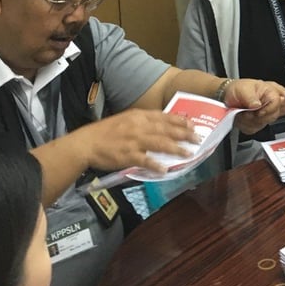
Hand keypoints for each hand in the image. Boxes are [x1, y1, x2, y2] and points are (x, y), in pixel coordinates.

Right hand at [77, 108, 198, 172]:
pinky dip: (155, 165)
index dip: (179, 121)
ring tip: (188, 154)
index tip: (192, 125)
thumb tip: (162, 126)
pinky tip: (165, 169)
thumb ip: (143, 122)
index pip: (163, 117)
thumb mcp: (126, 119)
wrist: (86, 143)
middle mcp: (138, 126)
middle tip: (197, 139)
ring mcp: (134, 141)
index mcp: (138, 116)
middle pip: (166, 130)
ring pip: (160, 144)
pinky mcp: (127, 156)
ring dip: (176, 149)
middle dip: (184, 135)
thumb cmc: (106, 132)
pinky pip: (144, 160)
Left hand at [228, 79, 284, 134]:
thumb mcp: (243, 89)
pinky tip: (243, 117)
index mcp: (272, 91)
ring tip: (243, 111)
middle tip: (247, 109)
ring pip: (262, 124)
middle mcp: (272, 103)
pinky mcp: (260, 122)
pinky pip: (255, 129)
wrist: (228, 96)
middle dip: (257, 115)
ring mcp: (266, 114)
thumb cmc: (238, 89)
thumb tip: (257, 105)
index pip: (279, 102)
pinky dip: (246, 125)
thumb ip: (250, 97)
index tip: (257, 109)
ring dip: (249, 120)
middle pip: (272, 116)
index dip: (267, 109)